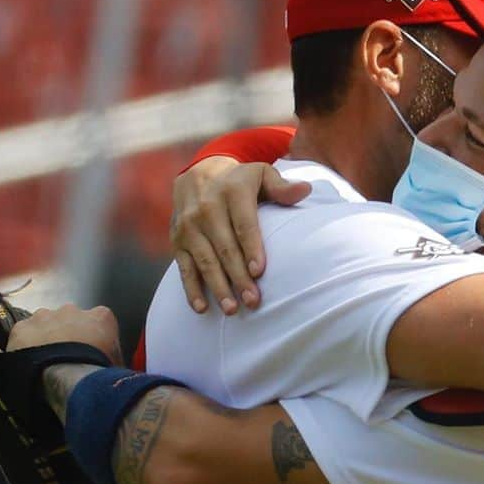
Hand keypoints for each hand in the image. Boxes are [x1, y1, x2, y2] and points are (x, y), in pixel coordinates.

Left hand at [7, 304, 122, 364]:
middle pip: (69, 320)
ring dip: (45, 338)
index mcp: (101, 316)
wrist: (68, 376)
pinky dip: (25, 346)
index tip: (91, 354)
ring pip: (44, 324)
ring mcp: (44, 316)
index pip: (100, 322)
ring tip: (46, 361)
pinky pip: (23, 335)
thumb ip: (114, 357)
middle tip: (66, 358)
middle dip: (67, 334)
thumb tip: (113, 367)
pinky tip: (28, 362)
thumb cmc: (99, 372)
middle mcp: (72, 309)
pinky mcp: (21, 328)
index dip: (94, 339)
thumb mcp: (118, 364)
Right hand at [171, 156, 309, 314]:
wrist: (198, 174)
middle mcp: (206, 208)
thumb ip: (281, 186)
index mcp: (232, 191)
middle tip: (253, 301)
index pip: (243, 224)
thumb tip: (306, 190)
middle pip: (225, 247)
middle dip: (238, 276)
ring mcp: (189, 226)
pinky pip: (184, 268)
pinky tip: (202, 308)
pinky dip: (192, 289)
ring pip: (205, 260)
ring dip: (218, 286)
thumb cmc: (240, 181)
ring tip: (232, 309)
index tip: (259, 272)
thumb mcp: (261, 175)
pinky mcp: (177, 241)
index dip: (251, 248)